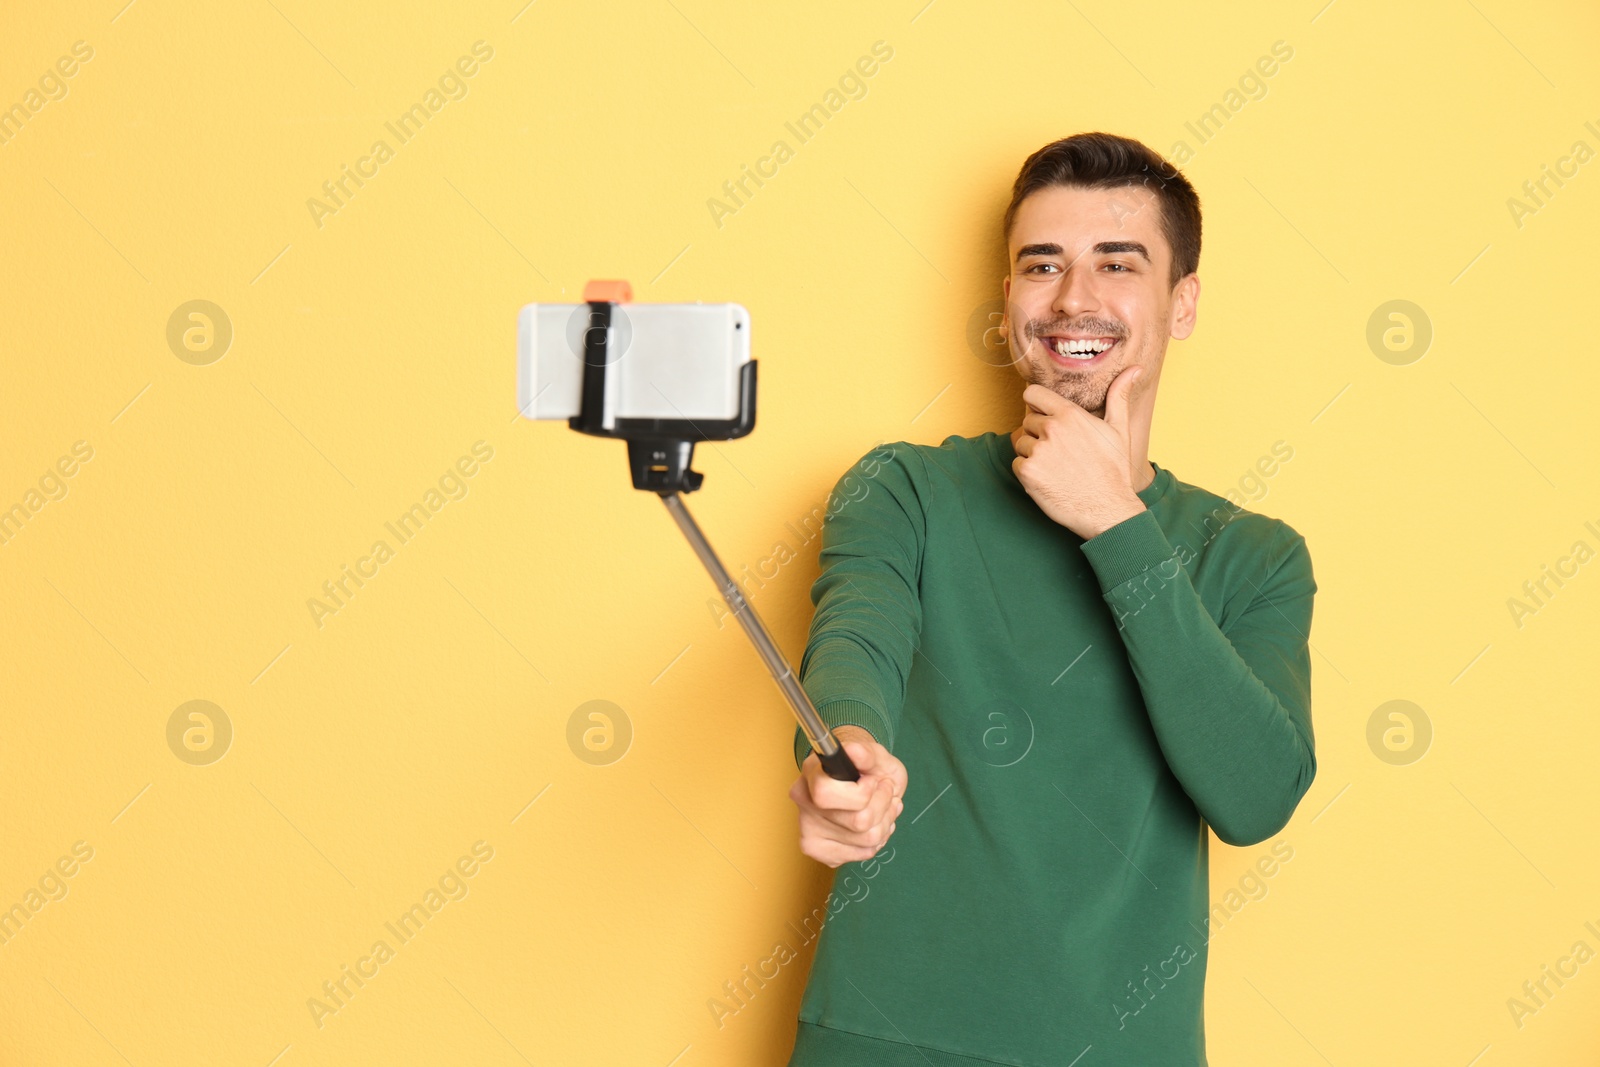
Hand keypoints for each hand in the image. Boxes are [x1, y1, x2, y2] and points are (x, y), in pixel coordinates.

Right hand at [790, 725, 907, 867]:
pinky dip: (877, 841)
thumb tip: (855, 751)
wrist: (860, 779)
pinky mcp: (819, 850)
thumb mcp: (875, 754)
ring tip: (885, 807)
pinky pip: (862, 854)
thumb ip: (866, 753)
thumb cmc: (866, 766)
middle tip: (886, 792)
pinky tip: (873, 824)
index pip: (826, 794)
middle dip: (883, 806)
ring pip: (865, 840)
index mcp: (811, 773)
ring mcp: (808, 830)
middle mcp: (804, 803)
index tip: (872, 781)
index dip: (860, 792)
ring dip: (885, 823)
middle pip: (858, 822)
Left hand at [1011, 367, 1146, 538]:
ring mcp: (1038, 451)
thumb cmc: (1114, 470)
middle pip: (1027, 421)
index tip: (1045, 416)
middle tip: (1060, 452)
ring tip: (1056, 466)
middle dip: (1038, 433)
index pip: (1032, 394)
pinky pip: (1017, 464)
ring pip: (1020, 442)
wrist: (1108, 509)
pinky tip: (1049, 479)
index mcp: (1069, 414)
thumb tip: (1134, 369)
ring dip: (1032, 453)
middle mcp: (1051, 429)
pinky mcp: (1028, 473)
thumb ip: (1119, 396)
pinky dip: (1028, 472)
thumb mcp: (1119, 430)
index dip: (1037, 405)